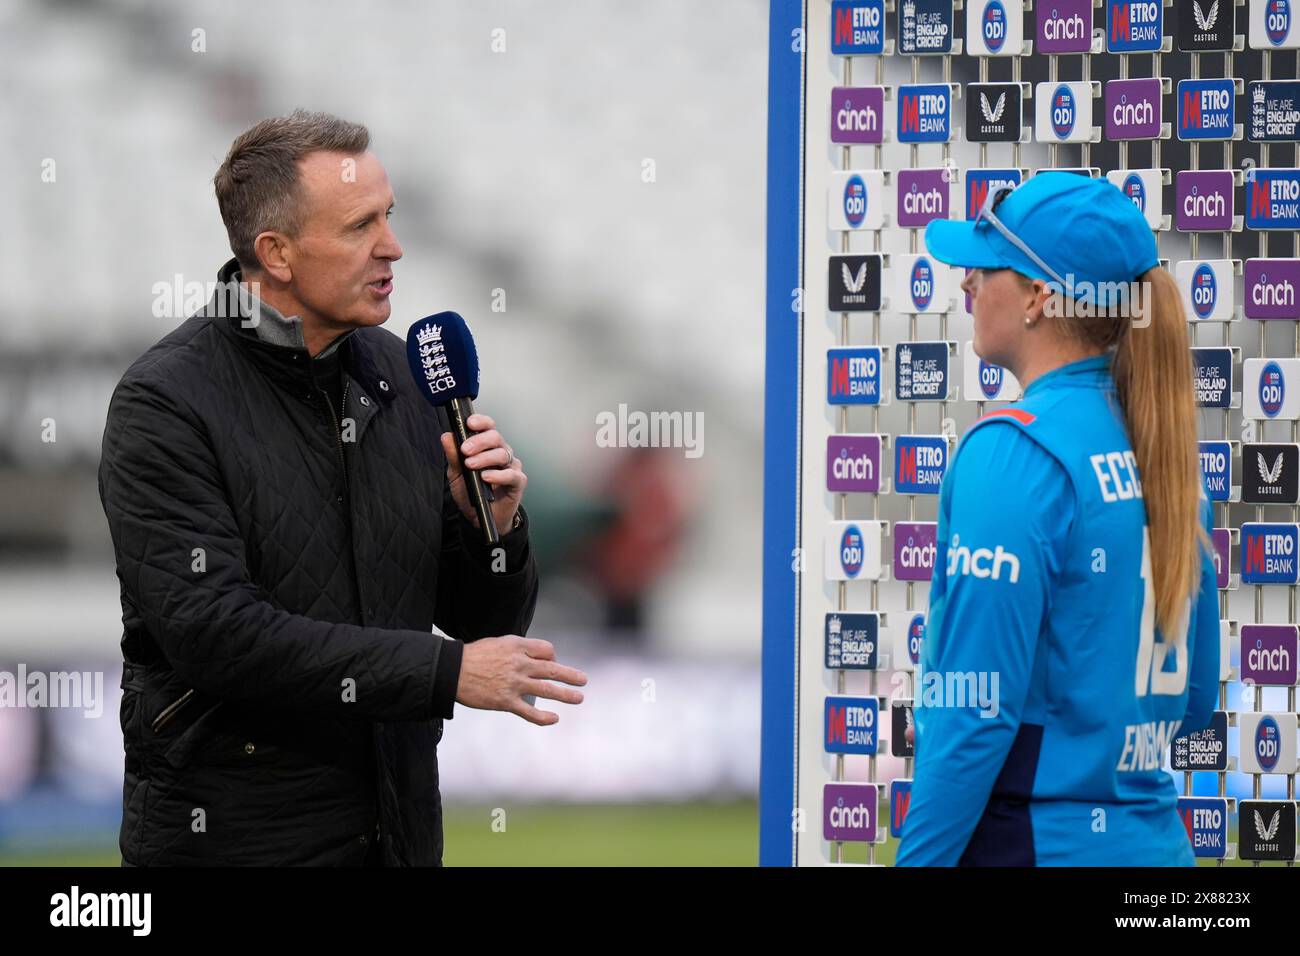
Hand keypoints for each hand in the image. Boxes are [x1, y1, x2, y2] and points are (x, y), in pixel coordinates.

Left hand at [440, 412, 525, 535]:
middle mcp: (501, 452)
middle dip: (479, 441)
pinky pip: (511, 474)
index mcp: (487, 446)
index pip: (488, 427)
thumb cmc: (471, 492)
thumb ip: (453, 455)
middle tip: (465, 450)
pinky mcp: (518, 482)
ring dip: (484, 458)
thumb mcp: (456, 474)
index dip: (481, 422)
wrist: (478, 516)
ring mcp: (511, 466)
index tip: (469, 423)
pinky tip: (486, 477)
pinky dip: (498, 475)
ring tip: (471, 466)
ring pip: (502, 454)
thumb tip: (447, 436)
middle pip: (495, 437)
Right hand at [455, 636, 586, 725]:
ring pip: (546, 690)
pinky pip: (529, 711)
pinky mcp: (506, 701)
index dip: (552, 656)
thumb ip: (518, 649)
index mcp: (517, 647)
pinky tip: (554, 718)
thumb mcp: (498, 643)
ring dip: (566, 695)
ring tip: (578, 698)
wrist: (451, 671)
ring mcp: (514, 684)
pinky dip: (544, 717)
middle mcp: (519, 664)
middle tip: (583, 680)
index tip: (551, 663)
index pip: (546, 650)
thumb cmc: (473, 656)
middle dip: (570, 675)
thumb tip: (535, 656)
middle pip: (552, 669)